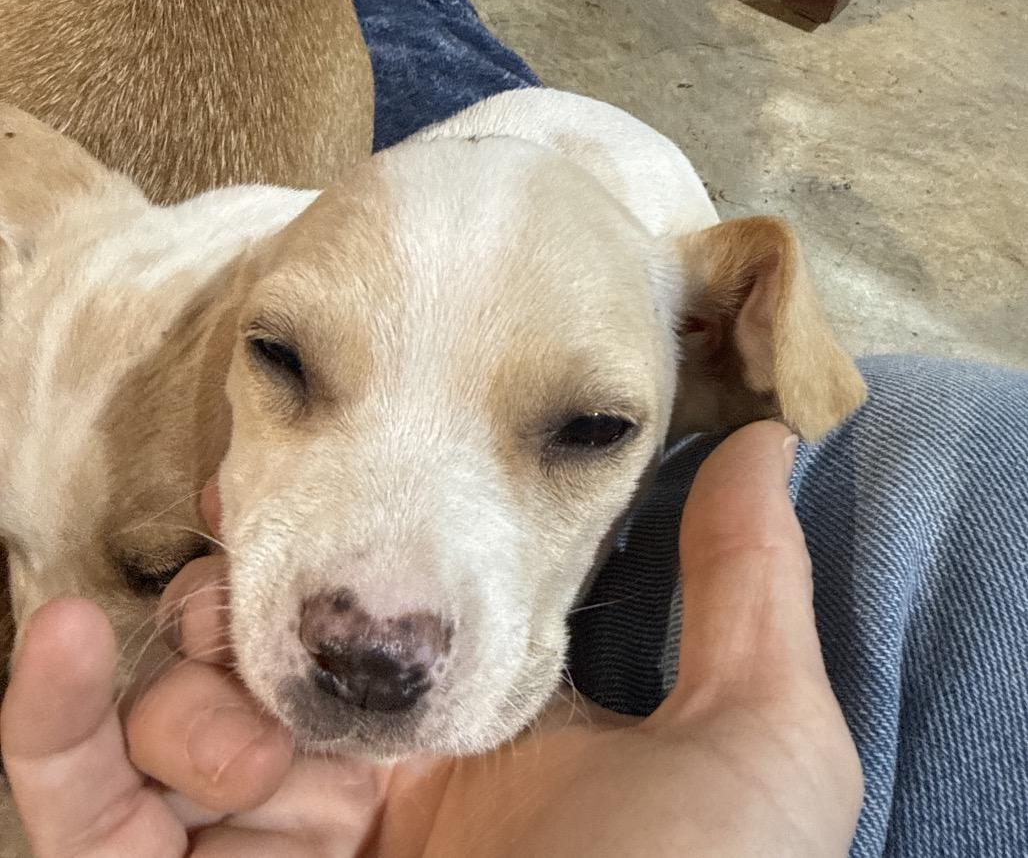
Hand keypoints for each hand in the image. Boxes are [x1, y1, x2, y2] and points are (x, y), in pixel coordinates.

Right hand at [1, 422, 861, 856]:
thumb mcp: (750, 746)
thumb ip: (743, 587)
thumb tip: (765, 438)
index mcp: (473, 738)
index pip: (380, 615)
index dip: (337, 541)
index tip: (306, 467)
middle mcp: (362, 789)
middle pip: (263, 654)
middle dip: (248, 607)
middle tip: (264, 587)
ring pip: (166, 725)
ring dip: (179, 683)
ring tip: (237, 706)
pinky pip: (77, 821)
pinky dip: (48, 727)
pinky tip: (55, 636)